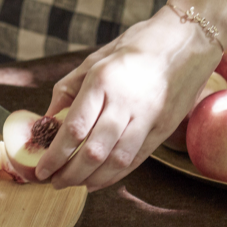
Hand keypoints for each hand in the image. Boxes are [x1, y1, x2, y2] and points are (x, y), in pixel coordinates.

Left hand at [34, 7, 219, 190]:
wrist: (185, 43)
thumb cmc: (136, 45)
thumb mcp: (97, 58)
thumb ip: (70, 88)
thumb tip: (48, 118)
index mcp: (102, 80)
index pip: (74, 128)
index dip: (55, 154)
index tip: (41, 166)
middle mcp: (124, 103)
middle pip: (92, 151)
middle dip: (68, 173)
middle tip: (51, 180)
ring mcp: (146, 119)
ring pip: (114, 161)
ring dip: (89, 179)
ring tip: (71, 183)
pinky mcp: (162, 130)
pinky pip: (134, 160)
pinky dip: (113, 175)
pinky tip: (96, 181)